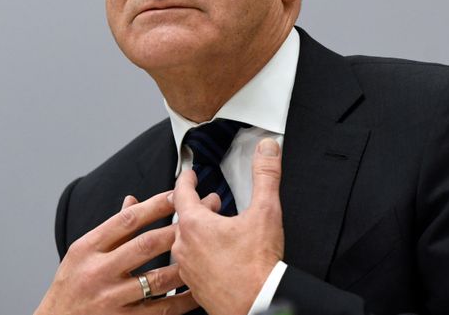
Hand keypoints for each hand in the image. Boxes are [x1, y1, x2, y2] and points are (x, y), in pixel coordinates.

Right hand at [34, 191, 196, 314]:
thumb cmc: (69, 288)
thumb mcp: (81, 253)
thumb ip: (111, 230)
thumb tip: (133, 200)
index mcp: (87, 248)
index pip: (127, 220)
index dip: (155, 205)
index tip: (178, 195)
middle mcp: (98, 272)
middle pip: (146, 245)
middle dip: (179, 229)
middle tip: (203, 218)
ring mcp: (110, 299)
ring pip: (158, 278)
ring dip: (185, 264)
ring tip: (206, 251)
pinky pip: (161, 309)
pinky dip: (182, 299)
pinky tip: (196, 289)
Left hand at [172, 138, 284, 314]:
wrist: (258, 306)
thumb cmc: (257, 268)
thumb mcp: (266, 211)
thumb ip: (266, 175)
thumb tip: (267, 149)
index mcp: (194, 225)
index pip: (181, 192)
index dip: (186, 179)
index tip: (188, 174)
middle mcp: (184, 247)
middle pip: (183, 218)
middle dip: (199, 206)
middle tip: (213, 202)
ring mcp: (187, 270)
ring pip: (186, 242)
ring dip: (200, 231)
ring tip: (218, 229)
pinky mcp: (194, 288)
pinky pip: (191, 264)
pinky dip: (201, 254)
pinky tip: (217, 256)